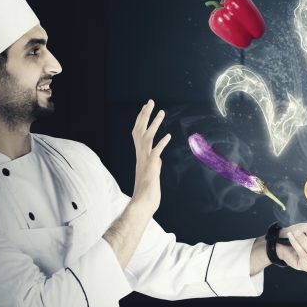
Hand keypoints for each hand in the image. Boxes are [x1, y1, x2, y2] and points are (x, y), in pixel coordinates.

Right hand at [130, 99, 170, 215]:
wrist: (142, 205)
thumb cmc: (147, 192)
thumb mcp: (152, 174)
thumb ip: (154, 164)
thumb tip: (157, 159)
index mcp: (140, 156)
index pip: (138, 133)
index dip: (141, 120)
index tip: (146, 108)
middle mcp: (140, 156)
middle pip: (139, 131)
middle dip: (145, 115)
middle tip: (150, 101)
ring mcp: (144, 161)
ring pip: (147, 138)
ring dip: (154, 124)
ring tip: (162, 112)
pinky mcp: (150, 169)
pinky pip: (155, 153)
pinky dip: (161, 144)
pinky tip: (168, 136)